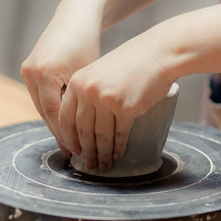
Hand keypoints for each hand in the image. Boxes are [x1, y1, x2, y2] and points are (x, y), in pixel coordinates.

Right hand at [21, 0, 101, 156]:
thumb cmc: (88, 43)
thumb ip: (80, 101)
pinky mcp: (28, 68)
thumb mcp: (87, 74)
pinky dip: (51, 109)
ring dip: (54, 123)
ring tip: (68, 141)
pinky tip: (62, 122)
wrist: (76, 16)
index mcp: (46, 74)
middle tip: (73, 152)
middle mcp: (32, 73)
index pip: (56, 114)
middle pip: (45, 113)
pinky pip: (40, 96)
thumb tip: (84, 131)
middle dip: (60, 133)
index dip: (67, 134)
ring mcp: (27, 70)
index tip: (77, 150)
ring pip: (41, 106)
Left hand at [58, 32, 174, 170]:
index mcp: (77, 83)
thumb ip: (84, 94)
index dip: (68, 138)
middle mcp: (88, 92)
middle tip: (87, 164)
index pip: (65, 118)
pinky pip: (118, 134)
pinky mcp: (125, 108)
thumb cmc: (128, 64)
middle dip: (85, 151)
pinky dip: (117, 148)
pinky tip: (117, 155)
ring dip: (101, 154)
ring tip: (102, 166)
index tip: (73, 151)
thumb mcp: (97, 73)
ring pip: (100, 136)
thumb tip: (78, 126)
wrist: (155, 54)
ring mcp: (105, 100)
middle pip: (82, 130)